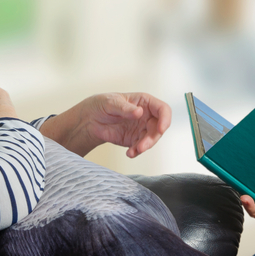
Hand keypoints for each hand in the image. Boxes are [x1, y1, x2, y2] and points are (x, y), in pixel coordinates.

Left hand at [40, 92, 171, 157]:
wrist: (89, 120)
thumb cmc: (101, 104)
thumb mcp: (110, 102)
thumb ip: (125, 108)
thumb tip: (139, 112)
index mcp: (144, 102)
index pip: (162, 109)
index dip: (165, 119)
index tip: (161, 129)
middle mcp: (146, 115)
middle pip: (159, 127)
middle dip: (153, 138)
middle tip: (142, 146)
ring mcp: (141, 128)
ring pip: (151, 139)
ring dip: (145, 147)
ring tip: (133, 151)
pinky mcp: (134, 139)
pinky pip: (140, 147)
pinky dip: (136, 152)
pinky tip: (129, 153)